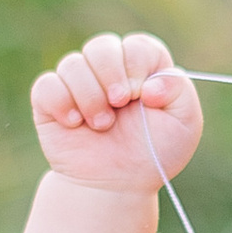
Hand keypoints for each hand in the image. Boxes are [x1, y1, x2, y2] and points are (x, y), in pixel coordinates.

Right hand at [31, 31, 199, 193]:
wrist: (117, 186)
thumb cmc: (153, 154)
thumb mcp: (184, 123)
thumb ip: (177, 90)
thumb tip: (150, 84)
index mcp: (142, 69)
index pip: (137, 45)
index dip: (137, 64)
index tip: (143, 95)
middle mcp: (109, 71)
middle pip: (101, 46)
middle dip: (111, 74)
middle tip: (119, 104)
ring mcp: (78, 84)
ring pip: (72, 64)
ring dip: (89, 96)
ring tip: (101, 126)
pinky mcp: (51, 101)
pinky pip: (46, 85)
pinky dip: (61, 103)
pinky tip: (74, 124)